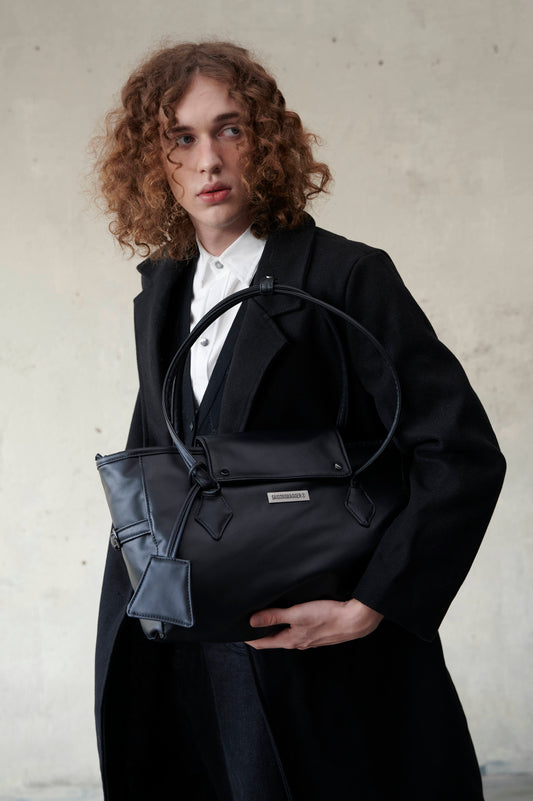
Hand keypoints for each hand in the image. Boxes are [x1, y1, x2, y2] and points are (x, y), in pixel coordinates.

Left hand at [244, 598, 383, 649]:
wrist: (356, 621)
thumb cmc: (327, 616)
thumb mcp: (297, 613)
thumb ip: (274, 616)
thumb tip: (251, 622)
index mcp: (291, 640)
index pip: (263, 643)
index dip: (249, 638)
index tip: (238, 632)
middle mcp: (299, 643)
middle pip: (274, 640)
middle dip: (261, 632)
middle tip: (250, 623)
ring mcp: (310, 640)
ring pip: (287, 635)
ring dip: (276, 629)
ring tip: (268, 618)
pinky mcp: (319, 633)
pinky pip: (299, 632)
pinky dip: (290, 626)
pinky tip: (293, 617)